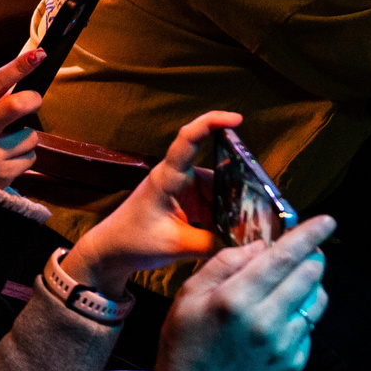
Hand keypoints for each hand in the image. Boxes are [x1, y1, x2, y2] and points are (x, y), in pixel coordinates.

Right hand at [0, 42, 51, 190]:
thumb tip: (24, 76)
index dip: (19, 67)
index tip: (39, 54)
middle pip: (17, 105)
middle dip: (33, 100)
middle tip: (32, 102)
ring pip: (31, 135)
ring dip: (26, 137)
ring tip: (8, 144)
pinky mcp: (2, 174)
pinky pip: (31, 157)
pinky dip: (25, 157)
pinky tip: (7, 160)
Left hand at [59, 112, 239, 295]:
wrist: (113, 250)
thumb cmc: (134, 241)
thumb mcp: (176, 245)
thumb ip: (212, 243)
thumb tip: (246, 244)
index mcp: (167, 178)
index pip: (188, 139)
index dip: (211, 123)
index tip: (236, 119)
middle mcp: (177, 177)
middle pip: (216, 175)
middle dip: (236, 192)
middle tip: (257, 216)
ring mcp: (182, 189)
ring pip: (218, 193)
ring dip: (229, 211)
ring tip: (243, 232)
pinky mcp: (186, 202)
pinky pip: (212, 204)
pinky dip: (222, 218)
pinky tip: (232, 235)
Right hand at [137, 215, 333, 370]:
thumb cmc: (186, 344)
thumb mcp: (188, 296)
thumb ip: (224, 264)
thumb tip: (260, 247)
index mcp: (235, 300)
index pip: (283, 258)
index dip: (308, 236)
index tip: (327, 220)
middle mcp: (265, 321)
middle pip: (308, 275)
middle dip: (312, 256)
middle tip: (304, 252)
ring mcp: (283, 345)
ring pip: (316, 301)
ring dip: (311, 285)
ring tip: (291, 286)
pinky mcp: (294, 362)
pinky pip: (309, 327)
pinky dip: (300, 315)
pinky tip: (277, 320)